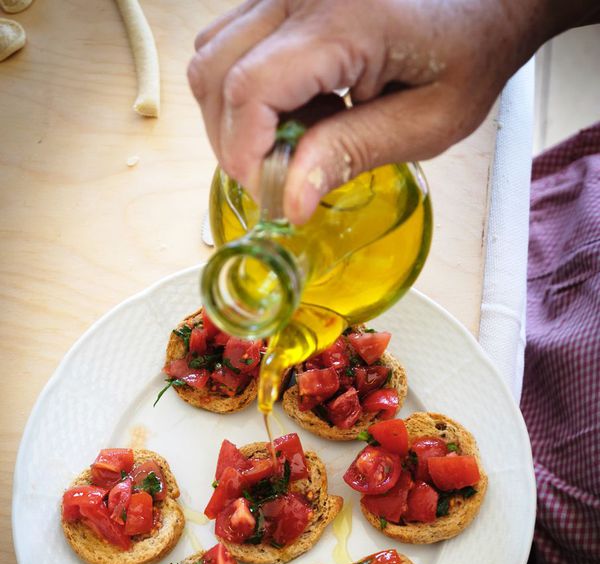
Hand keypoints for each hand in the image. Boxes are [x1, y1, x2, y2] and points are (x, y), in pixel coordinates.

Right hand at [188, 0, 592, 223]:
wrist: (484, 2)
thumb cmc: (469, 55)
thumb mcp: (428, 121)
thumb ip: (352, 153)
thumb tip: (291, 199)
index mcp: (346, 22)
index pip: (252, 91)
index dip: (246, 155)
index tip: (271, 194)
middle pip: (215, 74)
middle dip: (234, 143)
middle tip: (280, 178)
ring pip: (211, 58)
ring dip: (234, 117)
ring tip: (295, 139)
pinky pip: (230, 43)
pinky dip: (243, 91)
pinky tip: (294, 109)